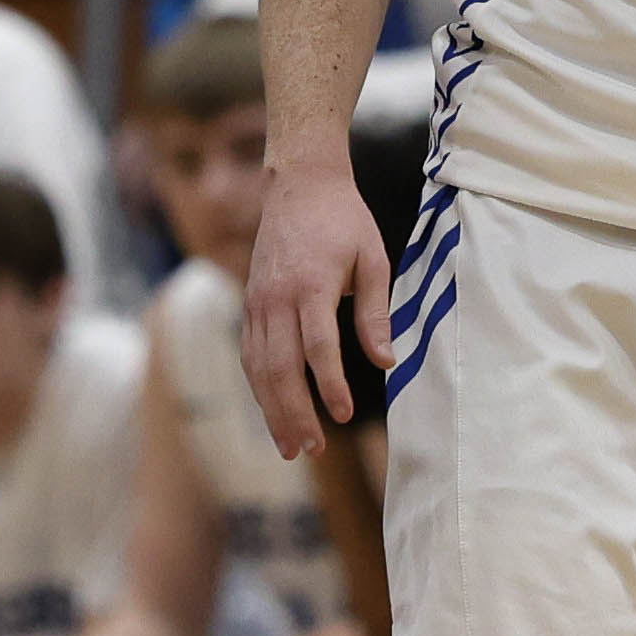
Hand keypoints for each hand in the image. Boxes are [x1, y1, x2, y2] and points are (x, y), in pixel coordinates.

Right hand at [241, 161, 393, 459]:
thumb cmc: (343, 221)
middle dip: (293, 413)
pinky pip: (250, 355)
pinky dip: (260, 388)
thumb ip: (376, 313)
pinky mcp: (250, 305)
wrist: (299, 184)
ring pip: (258, 367)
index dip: (328, 384)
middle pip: (279, 367)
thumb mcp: (373, 259)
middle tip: (311, 450)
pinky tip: (273, 413)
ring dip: (272, 410)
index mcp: (310, 284)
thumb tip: (386, 362)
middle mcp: (276, 298)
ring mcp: (257, 302)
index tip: (342, 415)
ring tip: (291, 448)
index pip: (317, 346)